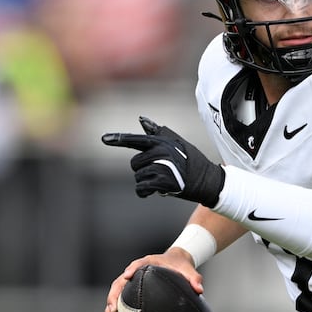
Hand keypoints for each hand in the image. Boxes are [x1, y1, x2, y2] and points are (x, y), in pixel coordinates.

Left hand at [101, 116, 225, 205]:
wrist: (208, 180)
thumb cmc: (192, 160)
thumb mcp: (177, 142)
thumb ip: (157, 133)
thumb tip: (142, 119)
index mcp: (161, 142)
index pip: (135, 140)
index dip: (118, 139)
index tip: (103, 139)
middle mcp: (160, 152)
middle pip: (135, 164)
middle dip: (142, 170)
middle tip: (158, 172)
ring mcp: (162, 167)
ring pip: (138, 177)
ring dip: (146, 182)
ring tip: (161, 181)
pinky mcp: (164, 182)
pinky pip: (142, 188)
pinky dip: (143, 192)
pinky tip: (151, 192)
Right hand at [104, 251, 201, 311]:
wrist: (175, 261)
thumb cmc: (180, 265)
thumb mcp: (188, 270)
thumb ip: (194, 278)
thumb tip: (199, 289)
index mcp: (147, 263)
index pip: (137, 264)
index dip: (131, 270)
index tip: (127, 276)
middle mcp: (136, 271)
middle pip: (120, 281)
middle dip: (114, 295)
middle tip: (113, 309)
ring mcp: (132, 280)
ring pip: (116, 291)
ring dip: (111, 305)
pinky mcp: (131, 289)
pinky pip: (121, 298)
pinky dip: (117, 310)